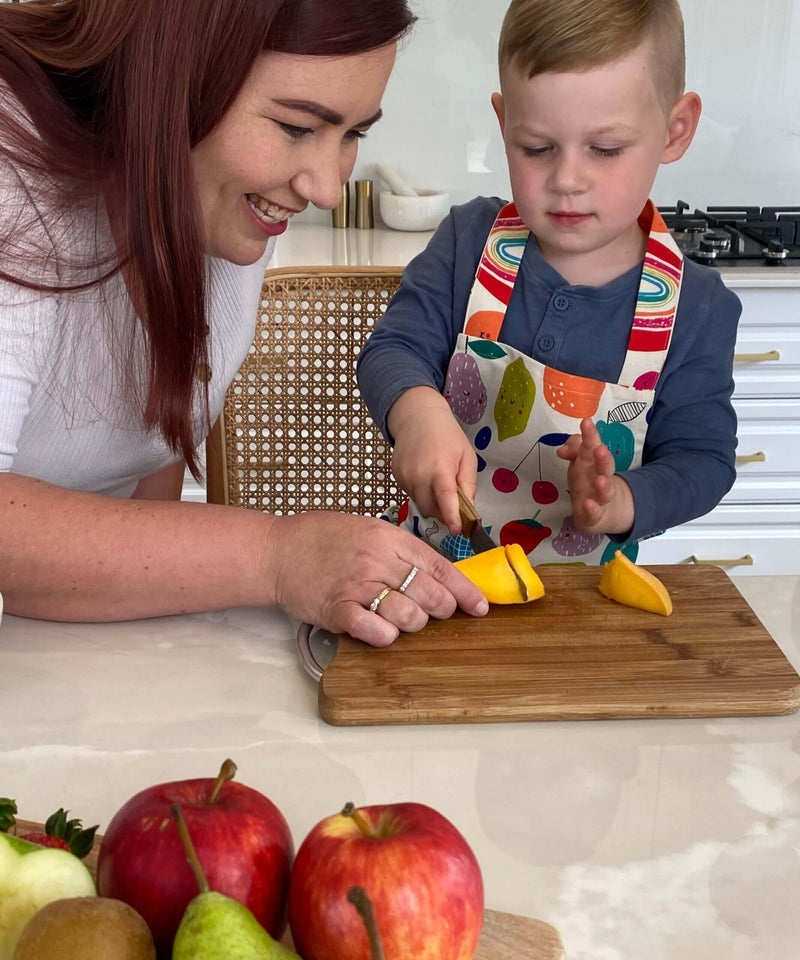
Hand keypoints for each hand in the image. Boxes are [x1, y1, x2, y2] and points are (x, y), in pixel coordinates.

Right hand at [267, 511, 488, 646]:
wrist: (277, 550)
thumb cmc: (322, 538)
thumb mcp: (367, 529)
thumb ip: (400, 549)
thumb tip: (434, 573)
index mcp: (389, 538)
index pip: (440, 568)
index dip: (465, 591)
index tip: (480, 607)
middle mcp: (378, 561)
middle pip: (430, 595)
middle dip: (442, 610)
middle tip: (438, 614)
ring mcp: (358, 586)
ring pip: (409, 616)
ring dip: (413, 624)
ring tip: (403, 619)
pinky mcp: (338, 611)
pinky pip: (376, 632)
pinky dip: (386, 636)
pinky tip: (381, 630)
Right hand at [388, 387, 476, 533]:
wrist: (418, 417)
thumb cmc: (448, 435)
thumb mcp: (467, 457)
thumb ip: (468, 484)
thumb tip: (468, 509)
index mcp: (440, 468)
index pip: (445, 499)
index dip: (451, 517)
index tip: (457, 530)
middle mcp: (419, 474)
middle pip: (430, 508)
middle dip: (443, 512)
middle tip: (453, 505)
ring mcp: (404, 476)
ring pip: (420, 503)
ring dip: (432, 503)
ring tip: (439, 486)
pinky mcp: (396, 476)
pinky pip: (410, 494)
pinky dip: (421, 493)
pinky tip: (426, 478)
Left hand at [557, 417, 633, 534]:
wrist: (603, 513)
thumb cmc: (588, 481)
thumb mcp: (580, 462)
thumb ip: (573, 449)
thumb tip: (562, 450)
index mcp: (593, 463)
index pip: (592, 447)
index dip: (590, 435)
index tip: (586, 422)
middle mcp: (599, 478)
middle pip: (603, 467)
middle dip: (602, 458)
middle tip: (600, 449)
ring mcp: (599, 498)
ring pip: (604, 491)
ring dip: (603, 485)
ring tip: (600, 480)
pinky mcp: (595, 516)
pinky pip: (594, 514)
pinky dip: (592, 510)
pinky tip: (589, 505)